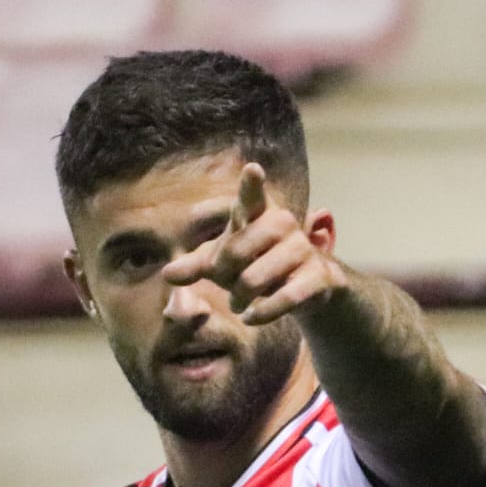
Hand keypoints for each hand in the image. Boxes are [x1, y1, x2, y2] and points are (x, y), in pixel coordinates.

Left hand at [160, 163, 344, 326]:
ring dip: (241, 298)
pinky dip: (262, 313)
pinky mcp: (318, 276)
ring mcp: (302, 248)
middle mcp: (282, 224)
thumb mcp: (223, 264)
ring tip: (241, 303)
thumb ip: (196, 265)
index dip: (251, 185)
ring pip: (255, 280)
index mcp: (257, 213)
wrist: (305, 287)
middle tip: (229, 284)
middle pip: (236, 251)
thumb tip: (168, 274)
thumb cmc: (256, 265)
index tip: (252, 169)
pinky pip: (284, 298)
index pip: (251, 197)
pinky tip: (251, 317)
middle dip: (224, 276)